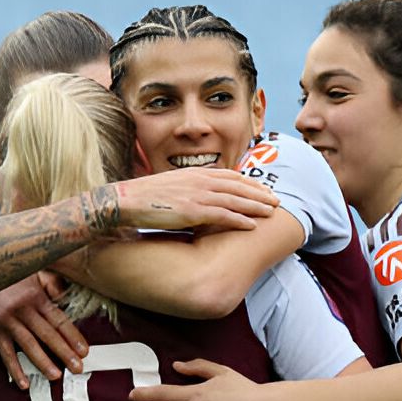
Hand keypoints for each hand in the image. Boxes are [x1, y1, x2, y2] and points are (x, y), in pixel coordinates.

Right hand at [0, 273, 87, 388]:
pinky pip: (5, 352)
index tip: (84, 350)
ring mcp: (7, 321)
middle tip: (77, 367)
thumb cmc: (7, 273)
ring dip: (43, 362)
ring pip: (28, 345)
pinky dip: (14, 369)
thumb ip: (50, 283)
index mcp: (36, 296)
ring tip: (55, 376)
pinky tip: (23, 382)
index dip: (72, 336)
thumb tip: (65, 295)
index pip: (59, 319)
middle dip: (64, 352)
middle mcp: (23, 310)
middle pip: (47, 334)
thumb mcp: (31, 271)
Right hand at [113, 168, 277, 231]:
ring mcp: (197, 195)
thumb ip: (188, 188)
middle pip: (238, 186)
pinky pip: (222, 215)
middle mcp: (199, 181)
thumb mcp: (170, 186)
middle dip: (259, 193)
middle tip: (276, 201)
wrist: (125, 200)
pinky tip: (252, 226)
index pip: (229, 175)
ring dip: (256, 206)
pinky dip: (240, 220)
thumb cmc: (144, 197)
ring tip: (271, 213)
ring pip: (235, 200)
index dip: (249, 183)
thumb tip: (197, 198)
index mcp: (194, 174)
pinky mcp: (192, 211)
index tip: (262, 189)